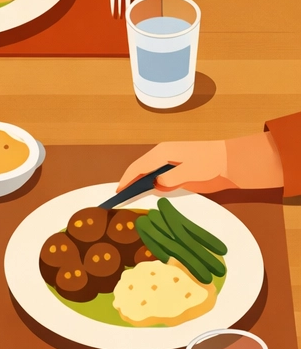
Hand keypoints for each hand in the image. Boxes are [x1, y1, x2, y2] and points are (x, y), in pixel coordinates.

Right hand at [118, 133, 283, 194]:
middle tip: (119, 195)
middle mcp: (162, 156)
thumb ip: (170, 178)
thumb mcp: (190, 171)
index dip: (127, 179)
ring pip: (147, 174)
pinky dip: (149, 184)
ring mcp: (169, 163)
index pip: (139, 167)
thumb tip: (156, 184)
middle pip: (140, 169)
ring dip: (138, 183)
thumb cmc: (211, 163)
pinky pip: (157, 178)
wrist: (230, 162)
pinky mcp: (176, 171)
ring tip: (127, 195)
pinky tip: (146, 192)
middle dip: (129, 181)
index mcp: (163, 153)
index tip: (118, 191)